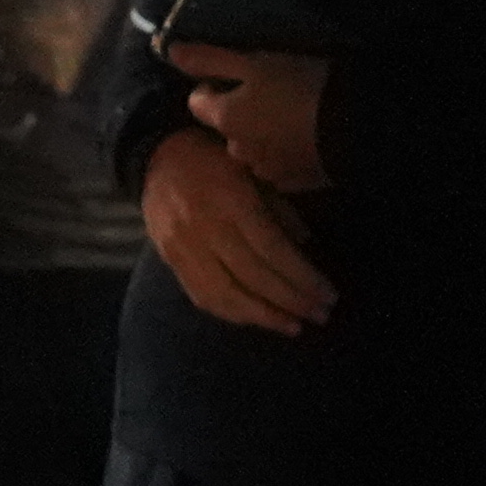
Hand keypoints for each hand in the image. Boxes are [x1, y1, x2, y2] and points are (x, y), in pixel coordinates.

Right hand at [140, 130, 333, 334]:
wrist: (158, 158)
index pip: (271, 249)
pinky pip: (203, 297)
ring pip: (226, 295)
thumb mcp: (253, 169)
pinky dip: (233, 314)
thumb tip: (304, 244)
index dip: (301, 277)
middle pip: (253, 276)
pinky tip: (256, 319)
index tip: (327, 294)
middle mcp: (206, 228)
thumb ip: (278, 207)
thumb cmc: (215, 160)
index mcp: (231, 200)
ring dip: (263, 316)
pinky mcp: (171, 262)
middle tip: (320, 315)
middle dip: (290, 301)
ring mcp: (184, 249)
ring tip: (293, 326)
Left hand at [167, 41, 329, 193]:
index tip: (240, 74)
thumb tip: (169, 52)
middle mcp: (237, 151)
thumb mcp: (254, 62)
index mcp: (224, 119)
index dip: (214, 85)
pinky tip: (306, 139)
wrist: (355, 126)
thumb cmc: (300, 85)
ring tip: (292, 117)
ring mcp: (266, 172)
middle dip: (240, 114)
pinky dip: (285, 153)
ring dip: (263, 135)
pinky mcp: (295, 184)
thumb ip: (209, 59)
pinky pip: (280, 165)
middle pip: (226, 128)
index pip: (197, 102)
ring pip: (253, 149)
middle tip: (271, 94)